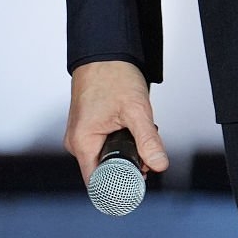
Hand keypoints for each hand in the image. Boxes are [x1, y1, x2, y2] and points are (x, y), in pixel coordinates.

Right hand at [65, 60, 169, 182]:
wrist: (104, 51)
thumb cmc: (112, 74)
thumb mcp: (135, 110)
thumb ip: (148, 140)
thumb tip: (159, 164)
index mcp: (82, 142)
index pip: (97, 183)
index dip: (119, 187)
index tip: (138, 183)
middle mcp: (77, 141)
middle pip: (103, 171)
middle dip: (127, 168)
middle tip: (146, 155)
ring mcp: (82, 133)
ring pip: (106, 157)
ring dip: (125, 153)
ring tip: (139, 134)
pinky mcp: (88, 126)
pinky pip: (104, 144)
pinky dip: (120, 142)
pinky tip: (131, 128)